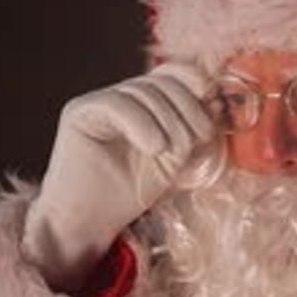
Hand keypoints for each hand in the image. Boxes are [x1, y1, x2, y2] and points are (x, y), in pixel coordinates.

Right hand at [22, 63, 213, 288]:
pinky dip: (142, 124)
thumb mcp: (173, 158)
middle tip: (198, 138)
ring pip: (143, 92)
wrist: (90, 221)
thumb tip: (217, 100)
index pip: (169, 75)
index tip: (213, 98)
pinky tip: (154, 148)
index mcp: (142, 106)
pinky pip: (118, 104)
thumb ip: (190, 130)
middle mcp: (119, 98)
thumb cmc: (129, 194)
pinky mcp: (79, 112)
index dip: (192, 79)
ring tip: (168, 152)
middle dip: (187, 107)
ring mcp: (98, 102)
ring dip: (167, 121)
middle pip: (160, 82)